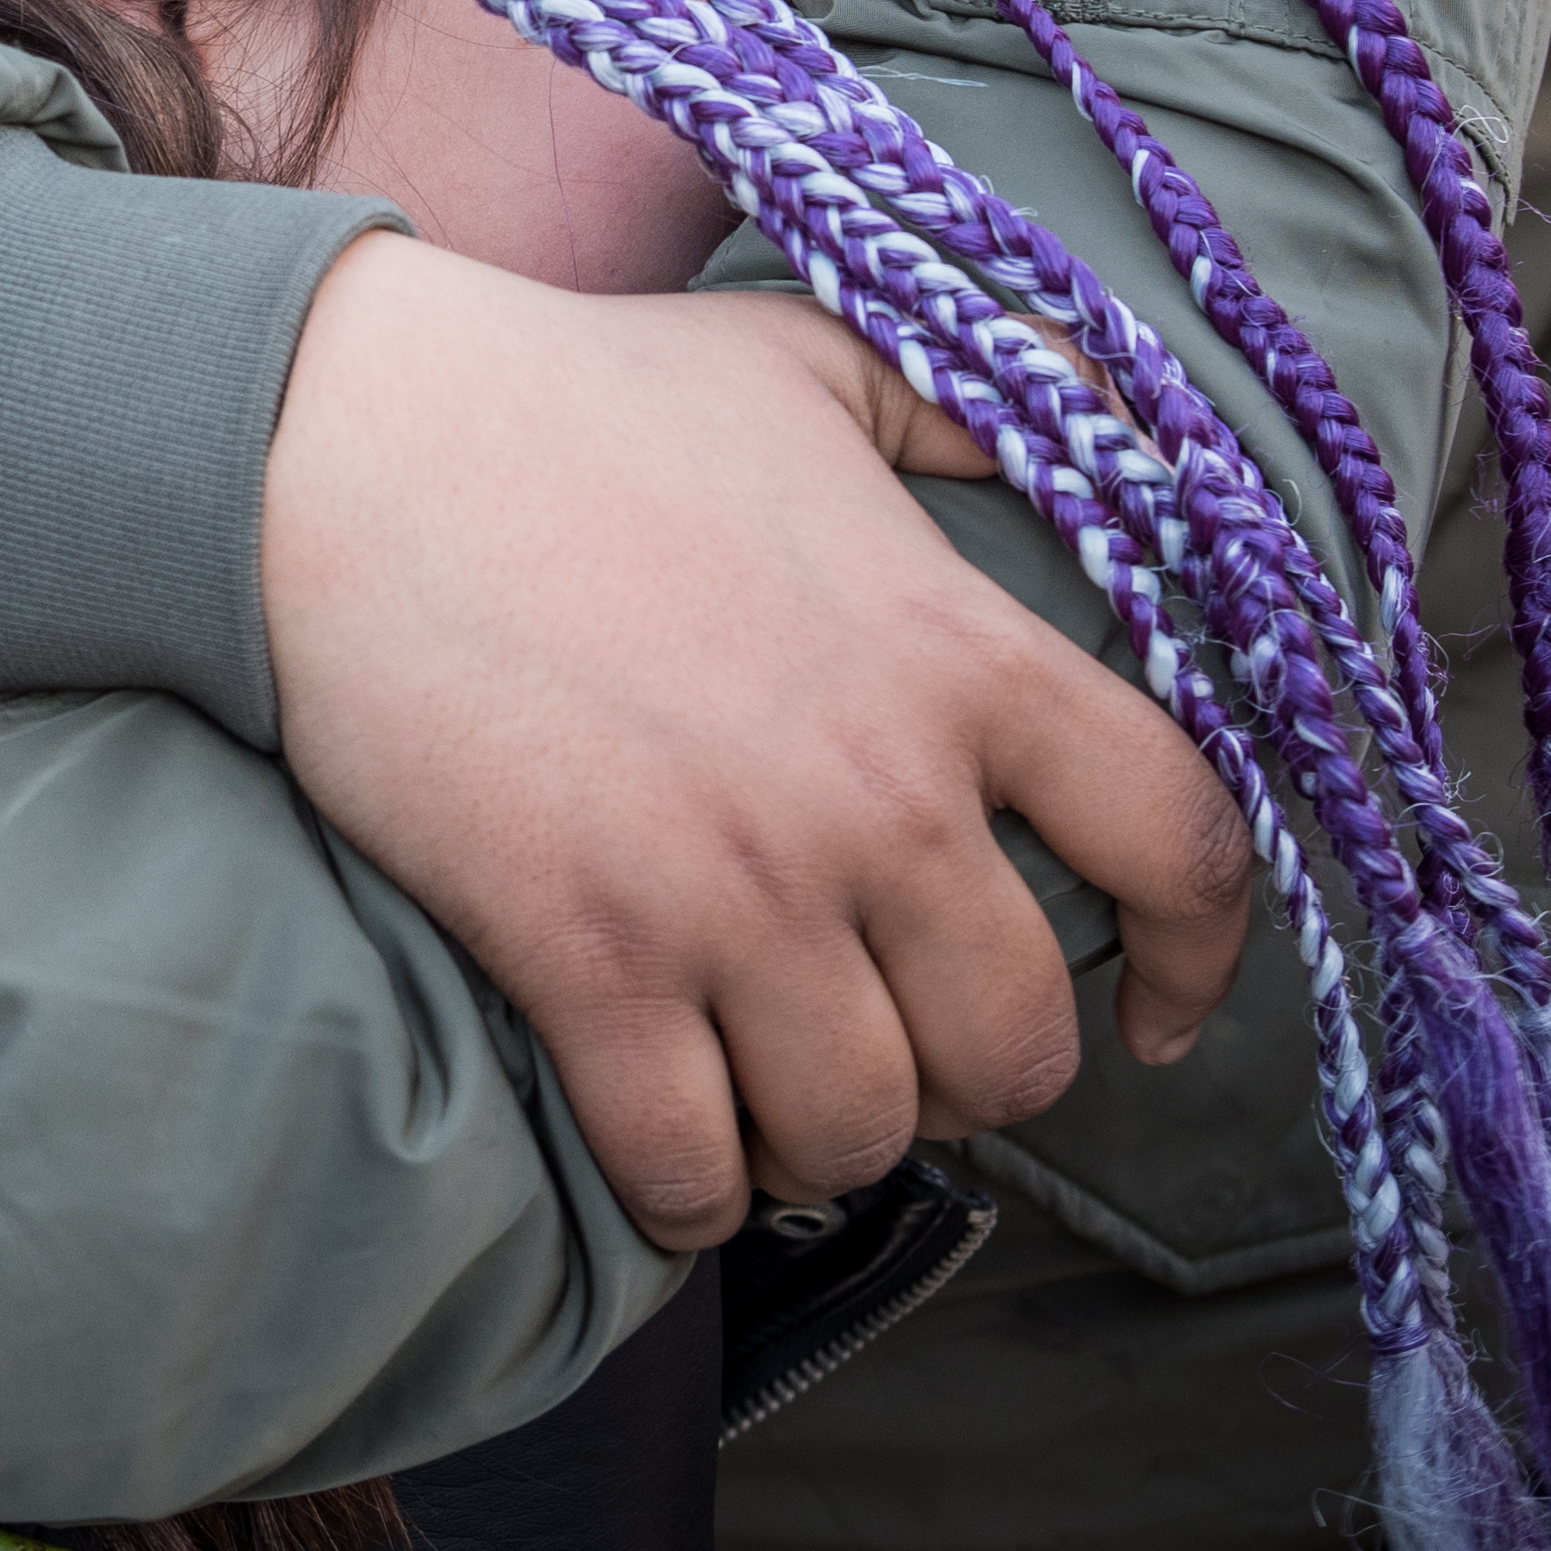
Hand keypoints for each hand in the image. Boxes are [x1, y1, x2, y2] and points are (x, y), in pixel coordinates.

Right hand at [257, 236, 1251, 1246]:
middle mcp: (875, 796)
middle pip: (1021, 1046)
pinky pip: (691, 1168)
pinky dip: (697, 1194)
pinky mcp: (584, 959)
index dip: (1210, 958)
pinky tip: (678, 1150)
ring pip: (865, 1132)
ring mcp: (729, 892)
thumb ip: (994, 395)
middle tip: (908, 1040)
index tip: (1166, 1010)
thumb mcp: (818, 356)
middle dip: (981, 1076)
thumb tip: (1140, 422)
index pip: (1184, 844)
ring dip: (836, 1138)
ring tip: (786, 1096)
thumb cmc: (578, 398)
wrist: (340, 443)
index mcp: (953, 655)